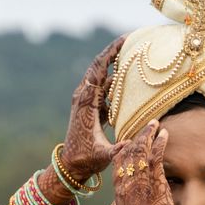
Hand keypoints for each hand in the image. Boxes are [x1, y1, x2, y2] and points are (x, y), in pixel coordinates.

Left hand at [59, 35, 124, 182]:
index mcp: (86, 102)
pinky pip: (103, 88)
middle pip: (99, 66)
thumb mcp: (103, 156)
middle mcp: (84, 97)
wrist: (71, 165)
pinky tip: (128, 76)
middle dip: (114, 51)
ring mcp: (86, 101)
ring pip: (101, 76)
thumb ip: (117, 149)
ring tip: (134, 54)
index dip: (111, 52)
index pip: (98, 69)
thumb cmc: (86, 160)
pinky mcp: (90, 107)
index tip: (125, 39)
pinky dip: (114, 80)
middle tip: (133, 39)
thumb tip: (133, 143)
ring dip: (115, 65)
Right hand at [106, 122, 181, 204]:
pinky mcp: (157, 187)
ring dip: (148, 135)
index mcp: (117, 194)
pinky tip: (164, 133)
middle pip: (129, 153)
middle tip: (146, 125)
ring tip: (155, 123)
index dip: (123, 149)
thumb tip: (114, 204)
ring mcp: (142, 185)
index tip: (129, 140)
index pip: (118, 163)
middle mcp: (127, 186)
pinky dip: (159, 144)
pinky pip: (156, 158)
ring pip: (142, 152)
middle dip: (138, 137)